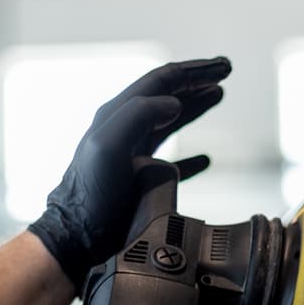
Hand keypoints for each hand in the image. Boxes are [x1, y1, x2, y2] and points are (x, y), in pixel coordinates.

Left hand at [28, 56, 231, 290]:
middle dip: (197, 81)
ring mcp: (133, 156)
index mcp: (117, 114)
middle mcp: (125, 130)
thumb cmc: (91, 195)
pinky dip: (191, 158)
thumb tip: (172, 102)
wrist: (78, 236)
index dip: (193, 71)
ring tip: (217, 95)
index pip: (161, 81)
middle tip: (225, 72)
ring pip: (170, 123)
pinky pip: (172, 164)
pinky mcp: (140, 183)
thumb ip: (139, 115)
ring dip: (195, 107)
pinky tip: (205, 159)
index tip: (221, 68)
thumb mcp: (109, 145)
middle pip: (168, 95)